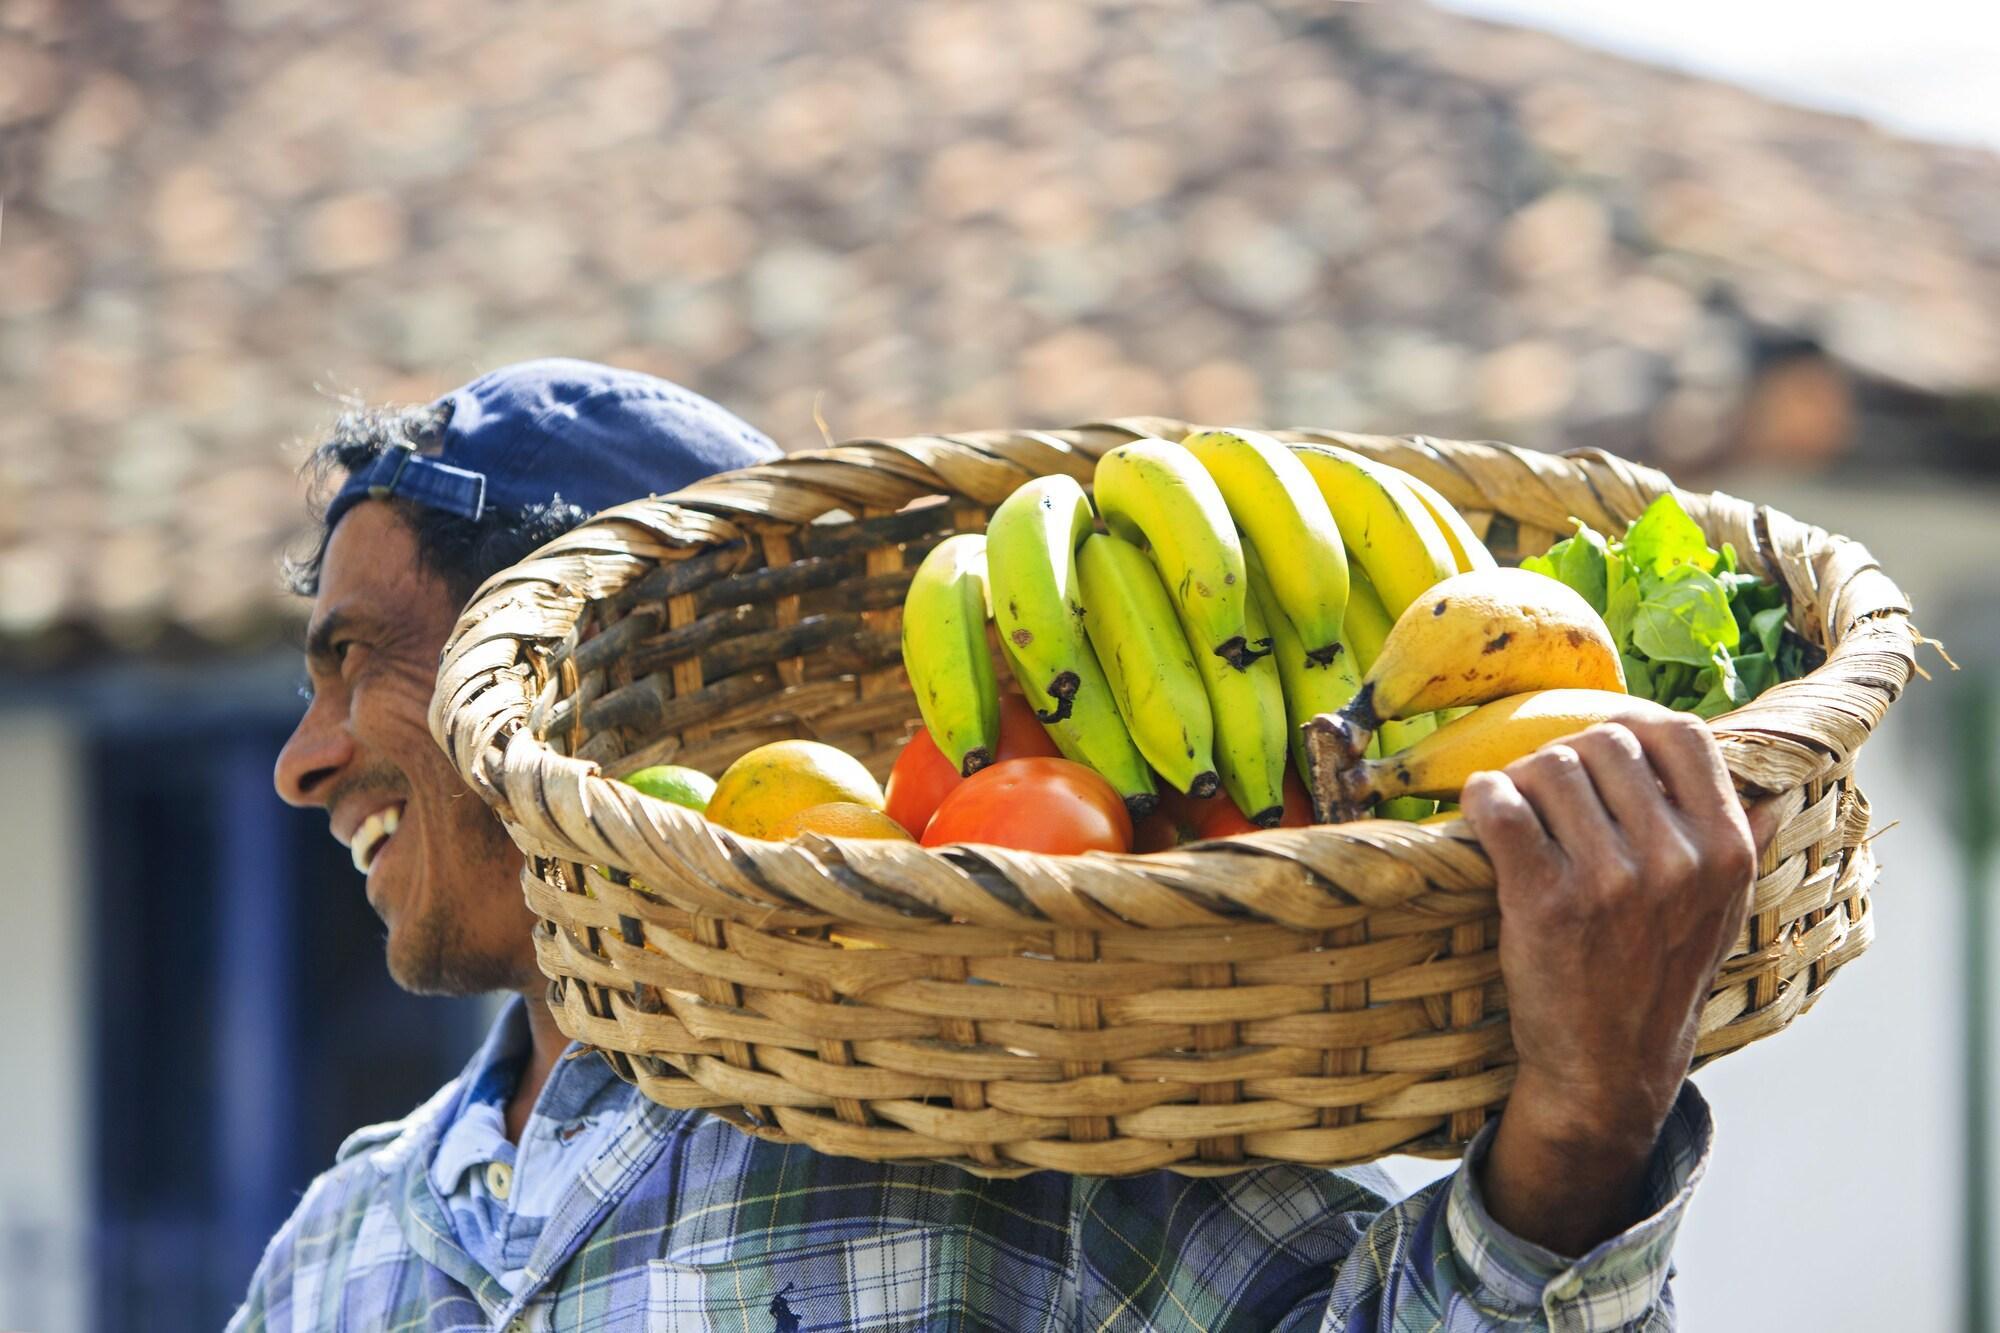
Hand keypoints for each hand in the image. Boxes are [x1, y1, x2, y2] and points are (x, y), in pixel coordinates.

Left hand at [1460, 713, 1779, 1255]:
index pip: (1681, 735)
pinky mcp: (1546, 900)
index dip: (1632, 726)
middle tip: (1549, 794)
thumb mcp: (1721, 913)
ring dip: (1521, 781)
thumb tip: (1772, 794)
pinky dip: (1483, 797)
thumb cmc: (1659, 978)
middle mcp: (1676, 859)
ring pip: (1548, 767)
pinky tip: (1485, 811)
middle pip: (1603, 743)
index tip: (1603, 746)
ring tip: (1520, 813)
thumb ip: (1742, 845)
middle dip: (1567, 759)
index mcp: (1726, 849)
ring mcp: (1611, 880)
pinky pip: (1502, 806)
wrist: (1609, 1067)